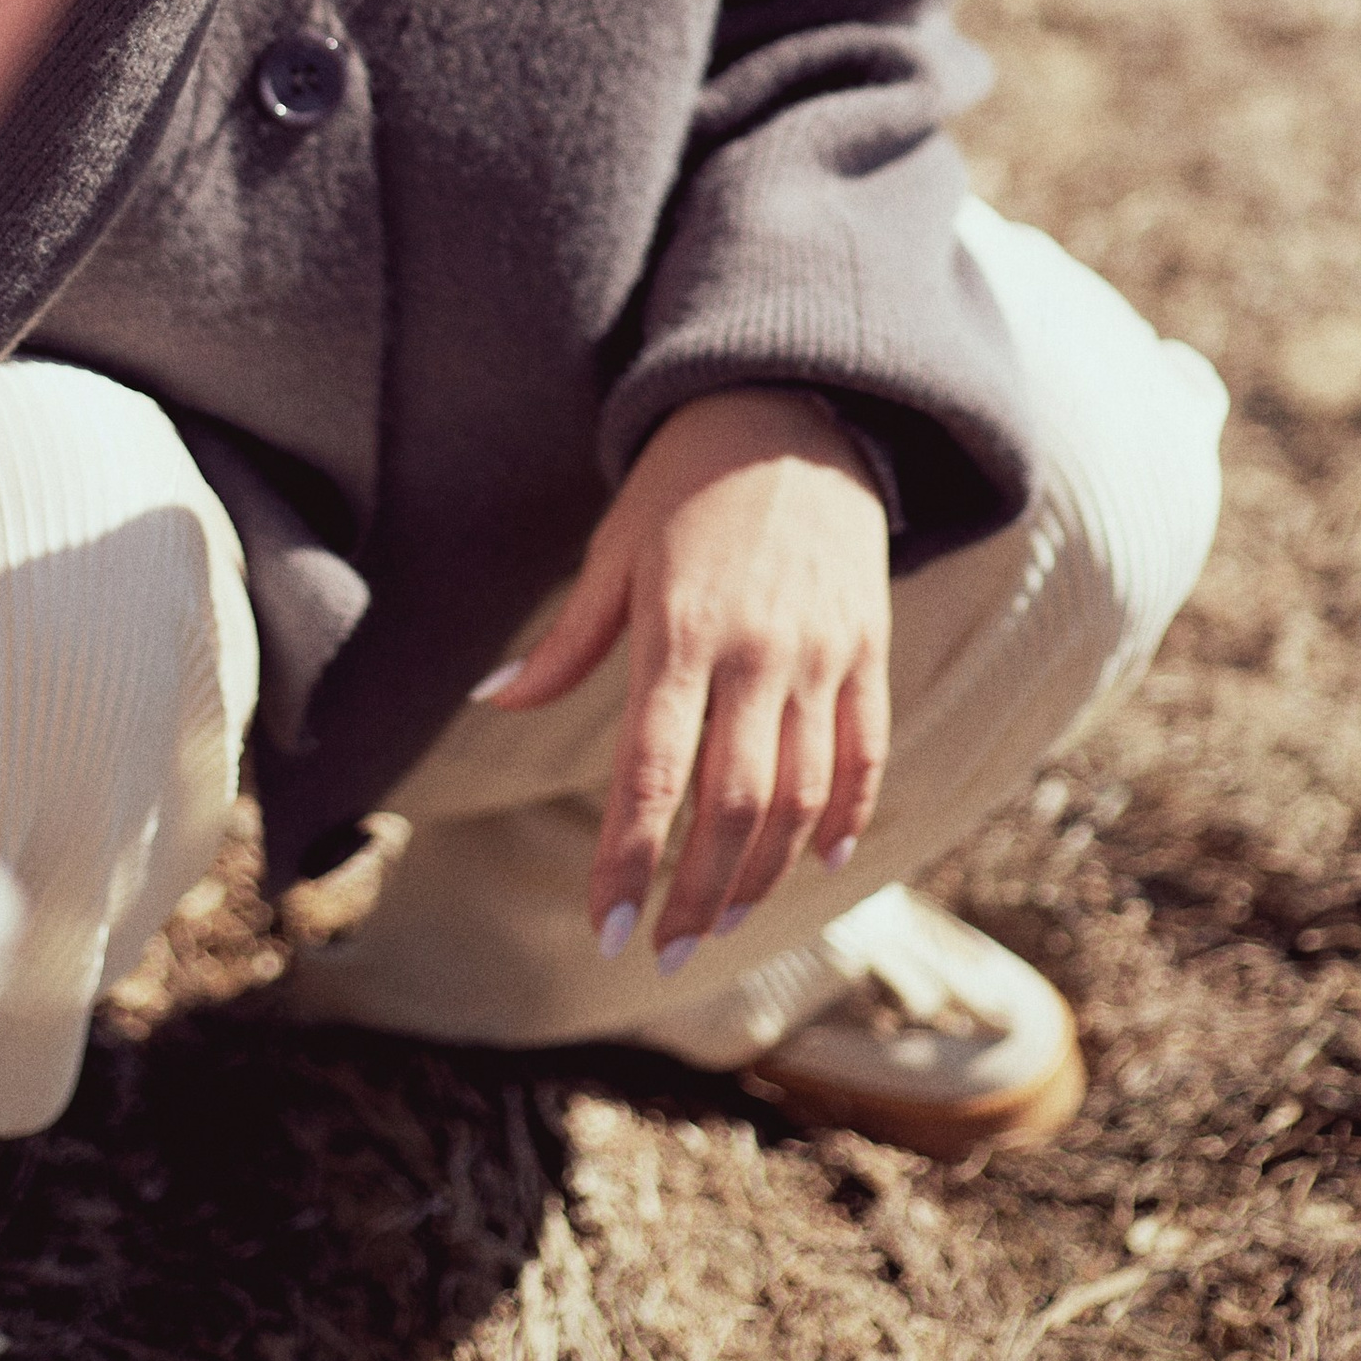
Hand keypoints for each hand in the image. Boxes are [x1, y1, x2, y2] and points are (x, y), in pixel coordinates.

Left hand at [476, 389, 892, 964]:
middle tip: (666, 955)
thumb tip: (492, 699)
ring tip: (726, 921)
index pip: (653, 775)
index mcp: (682, 631)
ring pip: (800, 796)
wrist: (794, 405)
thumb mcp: (617, 547)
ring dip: (763, 873)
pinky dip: (846, 812)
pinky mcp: (868, 646)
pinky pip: (865, 750)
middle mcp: (758, 653)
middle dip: (697, 895)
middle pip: (732, 807)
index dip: (629, 862)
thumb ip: (569, 639)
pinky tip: (822, 858)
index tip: (606, 929)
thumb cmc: (686, 480)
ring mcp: (821, 653)